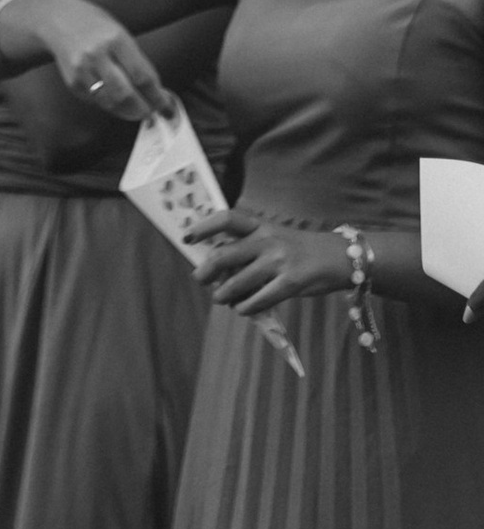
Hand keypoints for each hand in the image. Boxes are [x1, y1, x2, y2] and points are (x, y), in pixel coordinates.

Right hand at [0, 0, 171, 120]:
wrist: (55, 19)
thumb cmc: (95, 25)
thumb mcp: (119, 32)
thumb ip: (135, 59)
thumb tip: (154, 90)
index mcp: (115, 39)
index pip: (142, 76)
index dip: (157, 96)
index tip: (167, 106)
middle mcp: (97, 54)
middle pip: (126, 94)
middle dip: (143, 109)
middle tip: (153, 113)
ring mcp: (82, 69)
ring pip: (111, 102)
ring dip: (128, 111)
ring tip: (138, 110)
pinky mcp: (72, 81)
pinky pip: (96, 101)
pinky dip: (110, 104)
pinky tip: (115, 99)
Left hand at [190, 209, 349, 318]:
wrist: (340, 257)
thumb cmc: (300, 249)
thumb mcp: (275, 237)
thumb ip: (250, 247)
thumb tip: (219, 266)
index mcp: (261, 225)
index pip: (226, 218)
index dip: (203, 226)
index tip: (187, 237)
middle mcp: (268, 239)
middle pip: (225, 253)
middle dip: (206, 269)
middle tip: (199, 278)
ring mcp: (279, 260)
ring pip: (239, 280)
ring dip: (224, 293)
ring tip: (220, 298)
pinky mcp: (291, 282)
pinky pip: (260, 298)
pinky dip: (246, 307)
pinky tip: (242, 310)